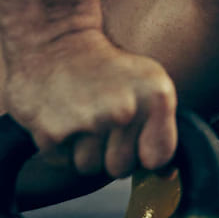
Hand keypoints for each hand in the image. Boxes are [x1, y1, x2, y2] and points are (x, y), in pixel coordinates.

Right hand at [4, 30, 177, 178]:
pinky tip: (62, 116)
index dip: (144, 153)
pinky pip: (61, 162)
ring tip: (81, 116)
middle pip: (120, 168)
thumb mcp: (149, 84)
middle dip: (110, 153)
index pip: (158, 158)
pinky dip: (59, 146)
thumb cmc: (108, 67)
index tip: (135, 137)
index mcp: (156, 97)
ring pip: (89, 168)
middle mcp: (125, 109)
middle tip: (101, 121)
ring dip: (83, 150)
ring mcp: (88, 121)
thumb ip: (161, 131)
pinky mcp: (52, 131)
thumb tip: (166, 177)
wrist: (55, 40)